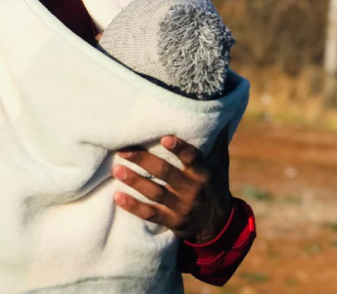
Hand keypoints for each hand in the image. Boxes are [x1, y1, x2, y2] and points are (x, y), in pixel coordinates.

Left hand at [112, 128, 231, 242]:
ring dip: (135, 182)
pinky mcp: (172, 221)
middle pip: (165, 173)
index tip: (164, 138)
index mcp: (203, 173)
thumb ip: (215, 140)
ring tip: (116, 170)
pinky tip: (118, 197)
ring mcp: (181, 207)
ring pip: (155, 193)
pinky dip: (134, 207)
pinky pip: (151, 215)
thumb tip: (218, 110)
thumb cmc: (214, 185)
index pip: (192, 159)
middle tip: (122, 150)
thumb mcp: (219, 164)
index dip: (180, 149)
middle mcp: (192, 190)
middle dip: (143, 161)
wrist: (218, 225)